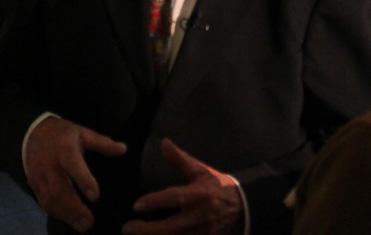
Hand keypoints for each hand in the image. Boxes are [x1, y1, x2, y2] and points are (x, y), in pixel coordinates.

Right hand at [24, 117, 126, 232]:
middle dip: (73, 208)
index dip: (83, 180)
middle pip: (59, 189)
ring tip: (82, 226)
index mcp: (64, 149)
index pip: (72, 165)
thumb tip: (123, 149)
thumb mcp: (83, 132)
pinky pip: (43, 202)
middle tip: (89, 222)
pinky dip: (56, 213)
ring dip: (65, 215)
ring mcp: (39, 176)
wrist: (32, 134)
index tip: (95, 197)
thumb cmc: (63, 134)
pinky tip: (70, 220)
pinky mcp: (33, 185)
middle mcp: (49, 165)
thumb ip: (103, 143)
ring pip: (49, 199)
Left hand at [121, 139, 241, 234]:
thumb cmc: (217, 187)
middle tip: (127, 228)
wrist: (243, 207)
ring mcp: (203, 232)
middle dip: (149, 230)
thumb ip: (180, 160)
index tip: (137, 205)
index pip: (176, 198)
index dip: (156, 202)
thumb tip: (163, 143)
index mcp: (200, 194)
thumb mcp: (201, 171)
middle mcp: (201, 215)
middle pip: (172, 227)